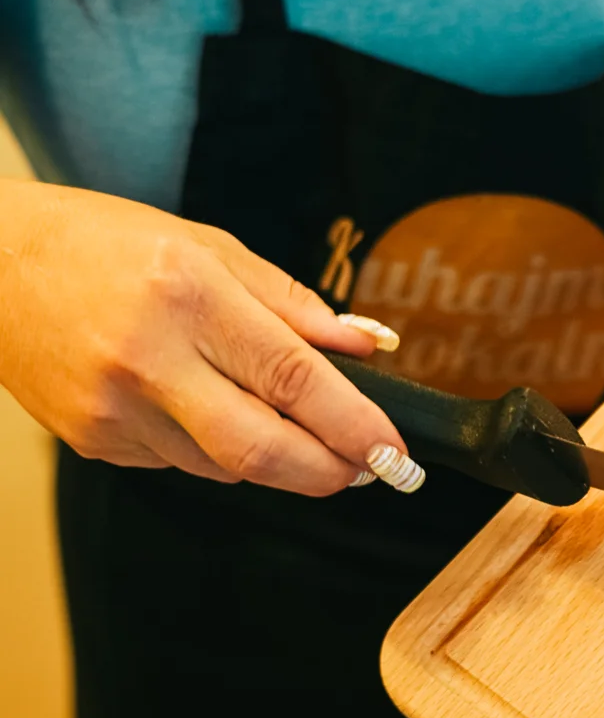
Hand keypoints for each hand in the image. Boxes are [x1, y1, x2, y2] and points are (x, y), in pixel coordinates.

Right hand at [0, 182, 418, 494]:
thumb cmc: (100, 245)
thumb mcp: (207, 248)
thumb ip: (293, 304)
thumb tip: (367, 348)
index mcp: (187, 296)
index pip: (294, 380)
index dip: (356, 426)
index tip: (394, 451)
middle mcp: (148, 358)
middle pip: (263, 452)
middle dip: (330, 472)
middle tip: (366, 469)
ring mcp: (115, 410)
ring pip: (226, 468)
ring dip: (269, 456)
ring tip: (267, 412)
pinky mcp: (95, 442)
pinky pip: (181, 465)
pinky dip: (210, 449)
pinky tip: (190, 403)